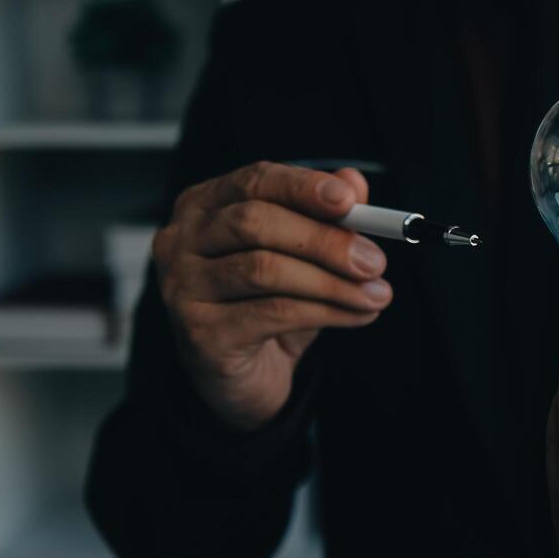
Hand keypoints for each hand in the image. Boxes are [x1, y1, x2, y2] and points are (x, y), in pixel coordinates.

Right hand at [152, 162, 391, 431]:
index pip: (254, 181)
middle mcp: (181, 239)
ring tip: (376, 294)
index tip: (350, 201)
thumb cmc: (267, 305)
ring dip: (332, 282)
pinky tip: (357, 315)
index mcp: (204, 205)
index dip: (303, 187)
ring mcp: (183, 286)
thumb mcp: (303, 256)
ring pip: (265, 269)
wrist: (244, 376)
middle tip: (374, 260)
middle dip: (324, 240)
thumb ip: (326, 216)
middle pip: (255, 222)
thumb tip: (354, 182)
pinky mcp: (200, 332)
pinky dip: (326, 312)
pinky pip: (272, 313)